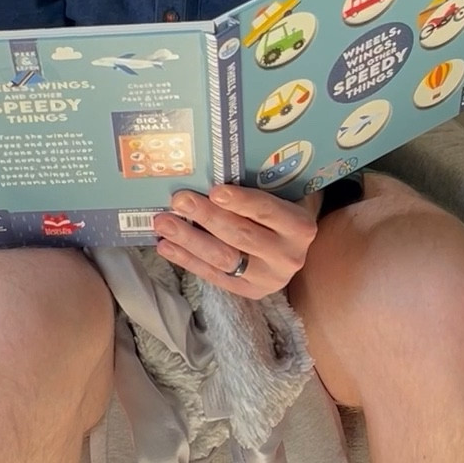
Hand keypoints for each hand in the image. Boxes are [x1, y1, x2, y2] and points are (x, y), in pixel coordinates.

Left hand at [154, 184, 319, 298]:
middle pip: (241, 235)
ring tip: (163, 223)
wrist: (295, 247)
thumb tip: (211, 171)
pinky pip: (214, 275)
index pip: (267, 211)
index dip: (240, 202)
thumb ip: (258, 186)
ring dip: (189, 240)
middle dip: (206, 217)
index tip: (213, 191)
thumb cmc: (283, 210)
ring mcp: (268, 278)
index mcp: (300, 227)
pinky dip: (187, 260)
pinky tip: (166, 246)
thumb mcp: (282, 194)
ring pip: (223, 259)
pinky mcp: (249, 291)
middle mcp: (288, 256)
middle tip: (179, 200)